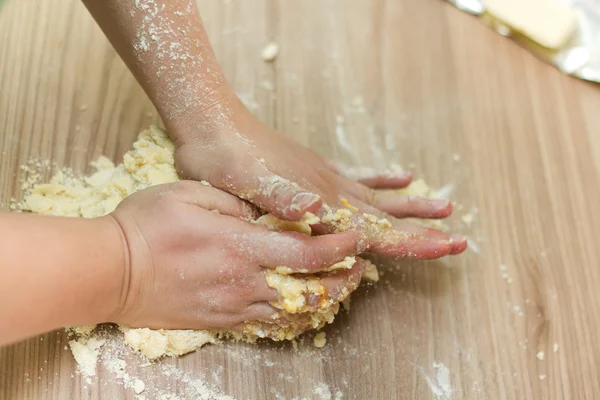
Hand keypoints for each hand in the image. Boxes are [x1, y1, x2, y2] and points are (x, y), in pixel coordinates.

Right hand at [107, 180, 364, 330]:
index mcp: (242, 246)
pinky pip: (266, 324)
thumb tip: (263, 212)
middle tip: (358, 268)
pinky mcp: (220, 321)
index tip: (357, 240)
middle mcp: (245, 281)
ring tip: (337, 287)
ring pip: (293, 312)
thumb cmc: (146, 226)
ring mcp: (233, 306)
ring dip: (323, 300)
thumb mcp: (192, 193)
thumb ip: (236, 202)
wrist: (110, 272)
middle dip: (343, 281)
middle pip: (311, 291)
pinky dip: (291, 316)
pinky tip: (298, 306)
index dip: (341, 248)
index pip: (308, 253)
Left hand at [172, 98, 466, 259]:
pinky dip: (380, 179)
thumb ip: (281, 196)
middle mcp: (330, 190)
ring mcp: (325, 177)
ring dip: (411, 205)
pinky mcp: (315, 168)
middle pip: (386, 216)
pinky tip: (400, 176)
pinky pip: (356, 176)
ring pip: (378, 197)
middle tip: (460, 238)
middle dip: (423, 230)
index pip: (375, 228)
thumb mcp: (244, 183)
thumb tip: (319, 208)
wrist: (213, 124)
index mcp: (319, 202)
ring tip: (444, 206)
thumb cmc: (222, 161)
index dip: (412, 241)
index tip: (448, 245)